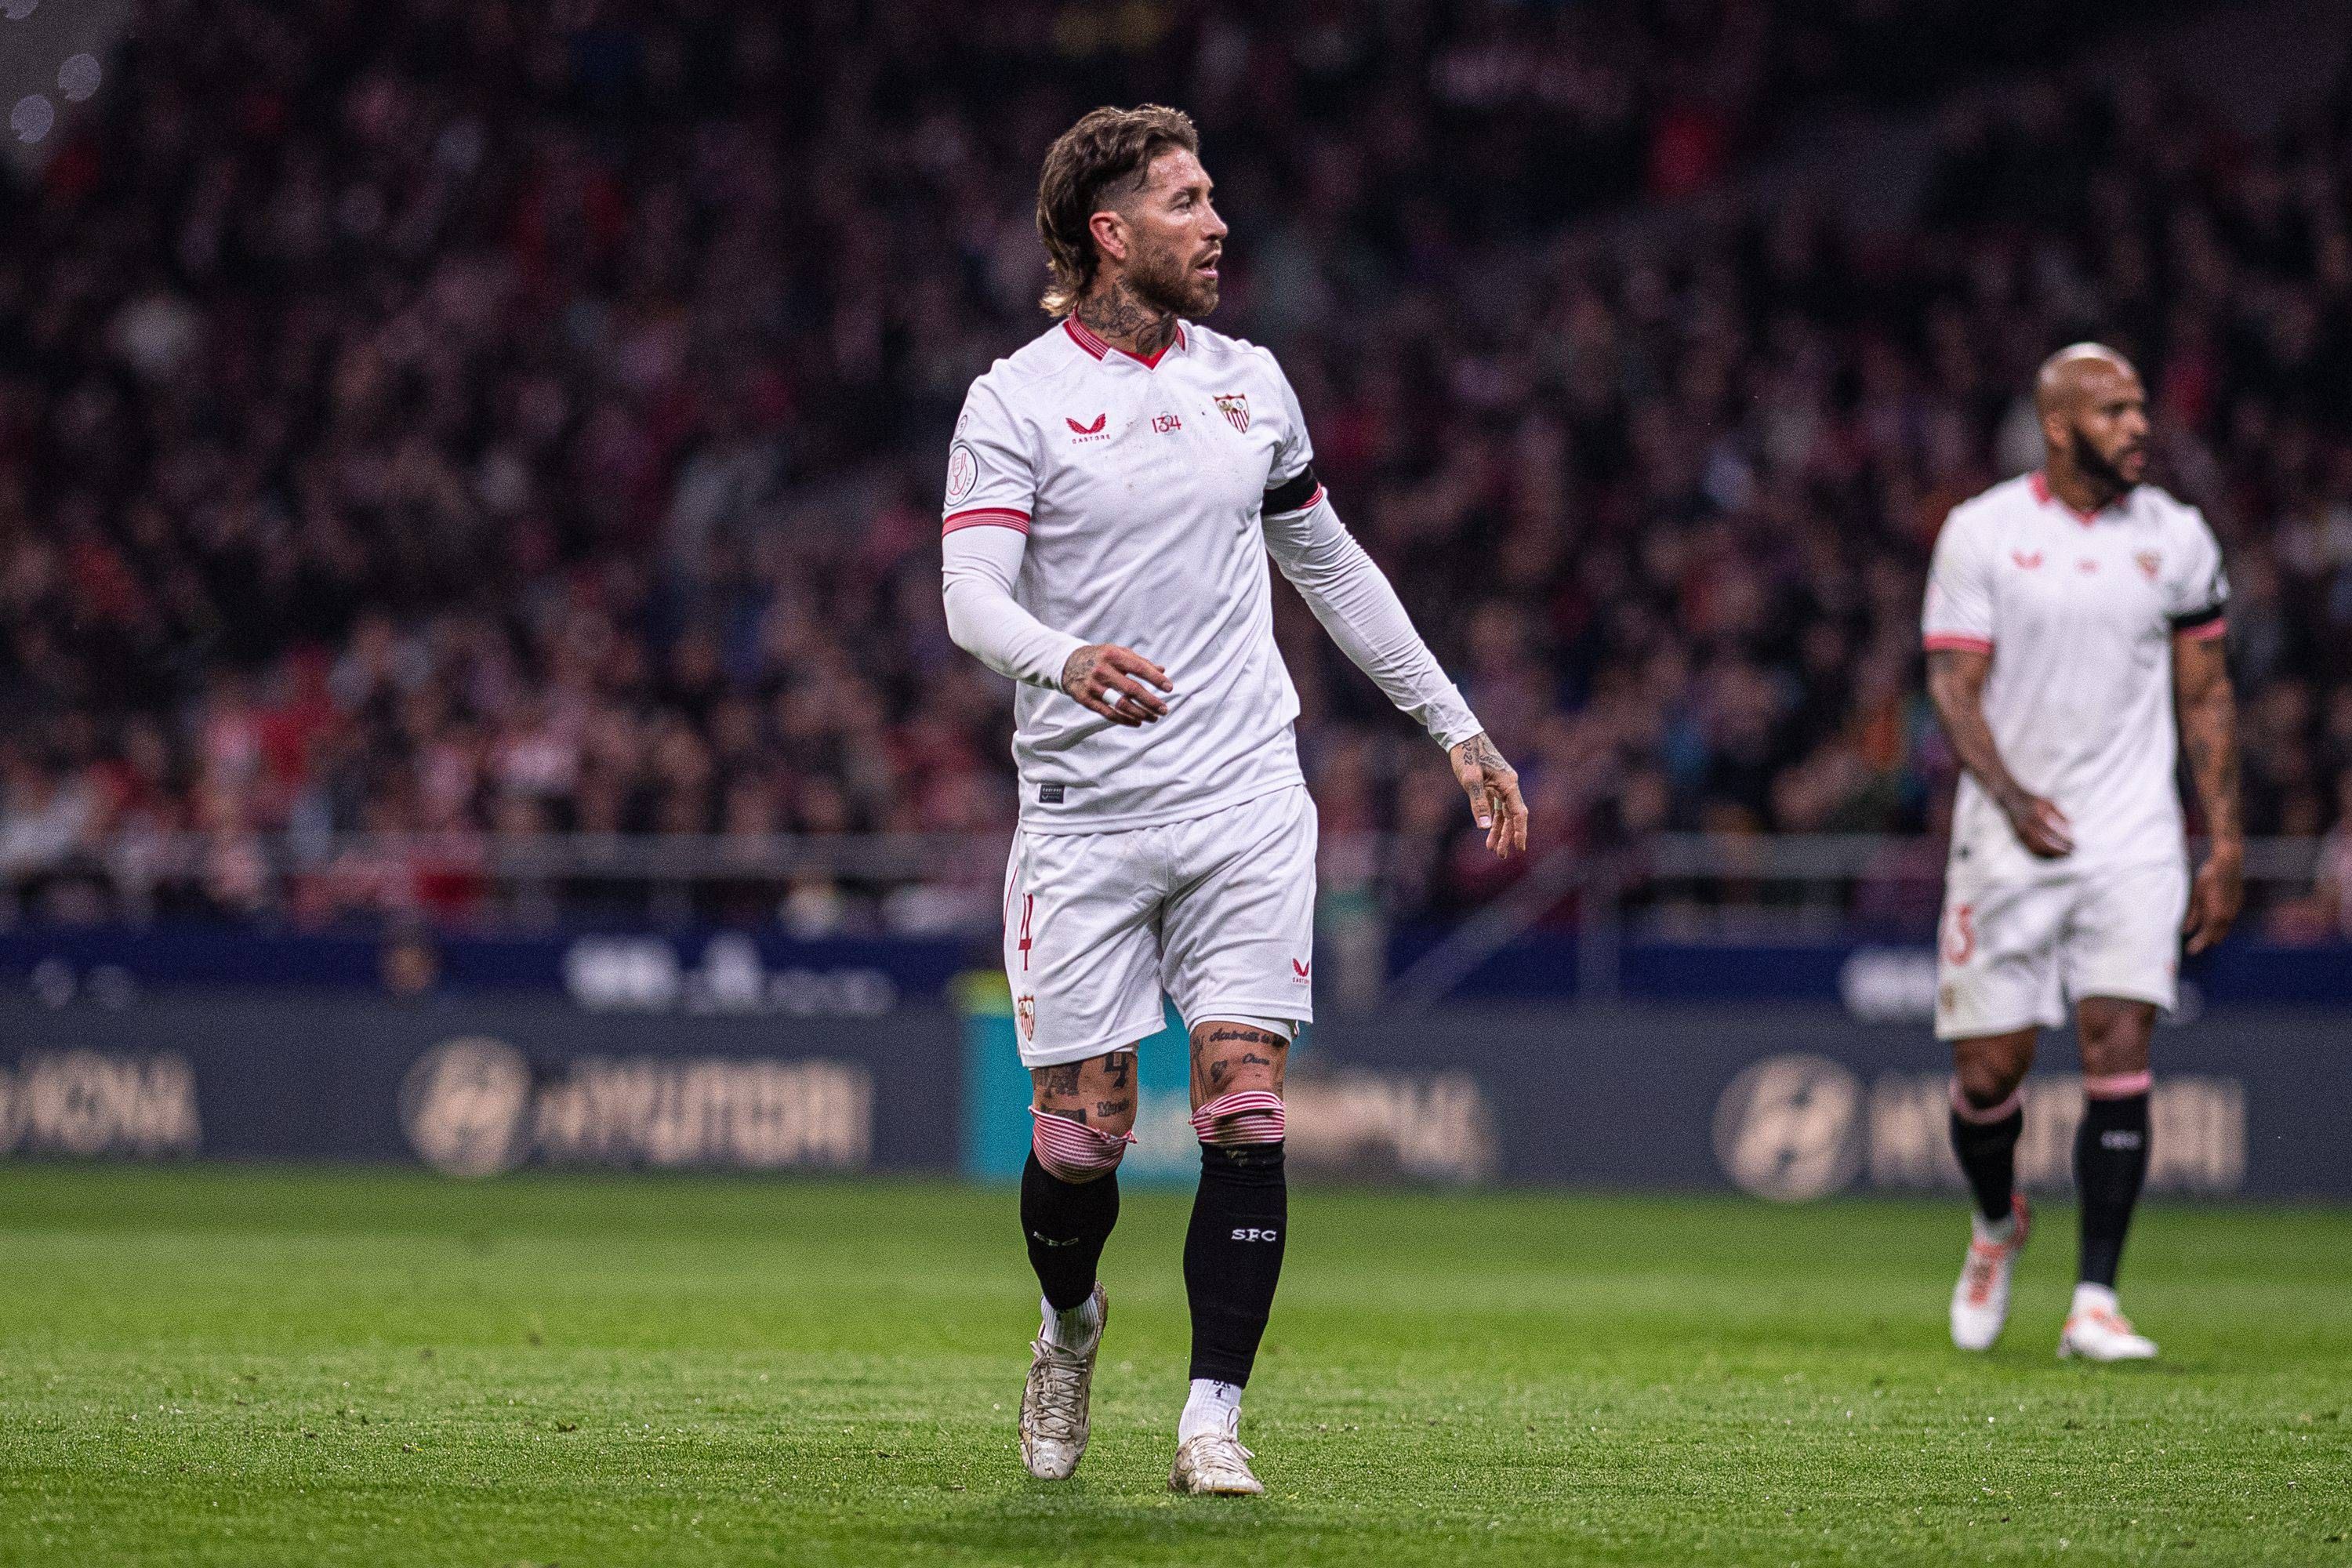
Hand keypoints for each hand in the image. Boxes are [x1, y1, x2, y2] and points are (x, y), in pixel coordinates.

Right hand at [1061, 644, 1171, 726]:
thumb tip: (1162, 670)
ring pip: (1120, 704)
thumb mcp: (1117, 652)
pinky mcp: (1086, 699)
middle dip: (1150, 701)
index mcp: (1112, 655)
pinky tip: (1137, 722)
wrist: (1067, 663)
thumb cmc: (1100, 657)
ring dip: (1140, 713)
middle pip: (1131, 689)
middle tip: (1164, 709)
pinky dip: (1125, 719)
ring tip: (1154, 718)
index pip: (1139, 668)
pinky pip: (1108, 713)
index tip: (1169, 688)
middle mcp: (1102, 670)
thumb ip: (1140, 661)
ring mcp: (1093, 686)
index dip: (1155, 679)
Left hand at [1449, 732, 1528, 856]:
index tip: (1520, 848)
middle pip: (1513, 816)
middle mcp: (1508, 785)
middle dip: (1508, 836)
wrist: (1462, 736)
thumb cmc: (1466, 754)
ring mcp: (1501, 785)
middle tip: (1501, 855)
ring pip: (1504, 813)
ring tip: (1493, 849)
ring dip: (1500, 830)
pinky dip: (1492, 819)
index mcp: (1508, 784)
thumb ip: (1478, 803)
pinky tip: (1487, 831)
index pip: (1519, 813)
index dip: (1520, 831)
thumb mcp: (1470, 780)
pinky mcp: (1492, 784)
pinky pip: (1496, 806)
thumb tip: (1485, 827)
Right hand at [1996, 785, 2072, 857]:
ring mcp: (2020, 833)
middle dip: (2059, 851)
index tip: (2075, 844)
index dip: (2064, 841)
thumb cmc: (2032, 799)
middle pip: (2045, 844)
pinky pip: (2030, 850)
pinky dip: (2042, 856)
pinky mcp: (2018, 838)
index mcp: (2035, 816)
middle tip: (2071, 853)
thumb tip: (2071, 825)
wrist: (2009, 798)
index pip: (2052, 833)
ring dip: (2051, 855)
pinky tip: (2051, 857)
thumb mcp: (2047, 802)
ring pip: (2037, 850)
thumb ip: (2059, 813)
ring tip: (2063, 857)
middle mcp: (2026, 826)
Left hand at [2182, 841, 2242, 954]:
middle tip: (2195, 943)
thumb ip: (2192, 915)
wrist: (2228, 864)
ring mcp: (2235, 910)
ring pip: (2225, 929)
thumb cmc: (2209, 878)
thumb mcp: (2196, 896)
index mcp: (2216, 916)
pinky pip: (2229, 920)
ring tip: (2203, 934)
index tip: (2190, 951)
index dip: (2198, 945)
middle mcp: (2228, 916)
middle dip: (2207, 941)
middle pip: (2218, 936)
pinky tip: (2214, 921)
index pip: (2206, 937)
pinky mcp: (2238, 904)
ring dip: (2215, 933)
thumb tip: (2186, 930)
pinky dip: (2221, 924)